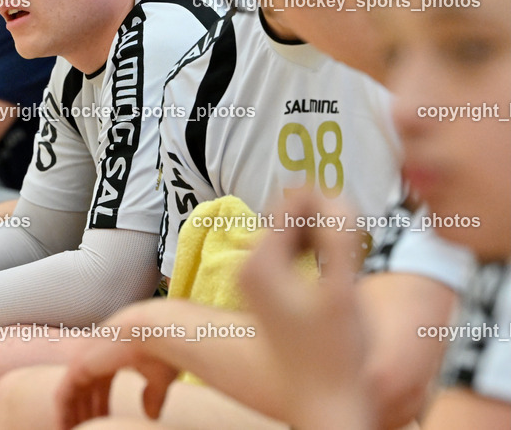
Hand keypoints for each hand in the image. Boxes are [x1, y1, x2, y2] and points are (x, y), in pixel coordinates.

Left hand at [57, 304, 177, 427]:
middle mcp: (95, 354)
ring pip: (71, 395)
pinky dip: (62, 414)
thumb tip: (152, 416)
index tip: (105, 425)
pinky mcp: (77, 366)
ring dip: (72, 417)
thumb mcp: (159, 378)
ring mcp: (84, 358)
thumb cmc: (164, 351)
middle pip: (84, 390)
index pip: (100, 385)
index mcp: (112, 354)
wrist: (159, 332)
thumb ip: (153, 395)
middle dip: (86, 414)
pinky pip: (62, 396)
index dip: (101, 407)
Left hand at [240, 194, 369, 427]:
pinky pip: (288, 253)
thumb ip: (338, 236)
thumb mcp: (343, 290)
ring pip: (290, 234)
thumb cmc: (336, 352)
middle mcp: (247, 266)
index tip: (350, 219)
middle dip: (322, 219)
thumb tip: (333, 196)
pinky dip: (313, 252)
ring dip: (319, 235)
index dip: (325, 201)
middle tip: (350, 244)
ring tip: (345, 260)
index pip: (291, 202)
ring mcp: (253, 279)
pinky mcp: (264, 291)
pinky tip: (335, 274)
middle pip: (288, 217)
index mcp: (259, 261)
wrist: (323, 401)